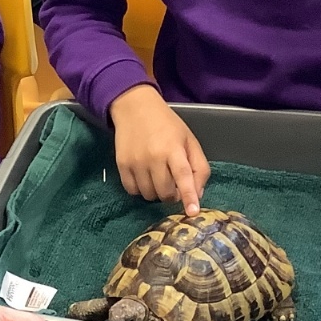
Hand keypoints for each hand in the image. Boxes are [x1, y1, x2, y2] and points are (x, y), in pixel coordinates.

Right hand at [108, 84, 208, 215]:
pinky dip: (141, 190)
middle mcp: (153, 157)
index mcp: (173, 149)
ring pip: (149, 195)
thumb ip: (199, 167)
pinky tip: (144, 176)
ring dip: (157, 192)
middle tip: (173, 182)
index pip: (183, 176)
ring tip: (158, 176)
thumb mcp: (189, 140)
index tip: (193, 212)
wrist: (135, 108)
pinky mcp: (121, 165)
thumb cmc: (167, 125)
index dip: (189, 196)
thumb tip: (198, 194)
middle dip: (173, 194)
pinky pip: (133, 191)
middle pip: (166, 192)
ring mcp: (136, 162)